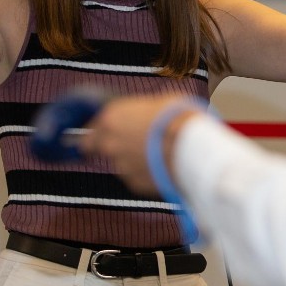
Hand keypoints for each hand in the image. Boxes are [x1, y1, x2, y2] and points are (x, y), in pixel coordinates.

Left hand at [79, 95, 202, 193]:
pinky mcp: (133, 184)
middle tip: (127, 143)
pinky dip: (145, 172)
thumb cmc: (179, 118)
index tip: (110, 128)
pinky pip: (135, 176)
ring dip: (131, 158)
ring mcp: (120, 165)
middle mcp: (109, 142)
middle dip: (106, 146)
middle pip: (93, 147)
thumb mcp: (162, 101)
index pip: (91, 125)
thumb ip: (145, 110)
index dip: (101, 128)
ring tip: (156, 153)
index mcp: (112, 116)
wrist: (193, 148)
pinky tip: (162, 165)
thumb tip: (148, 114)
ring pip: (119, 162)